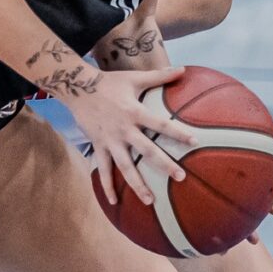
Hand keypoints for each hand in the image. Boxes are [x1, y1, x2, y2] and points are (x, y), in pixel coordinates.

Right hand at [54, 63, 198, 206]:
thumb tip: (183, 68)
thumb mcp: (134, 78)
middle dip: (164, 164)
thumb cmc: (109, 82)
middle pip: (147, 151)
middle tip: (180, 177)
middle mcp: (124, 129)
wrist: (78, 88)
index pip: (160, 125)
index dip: (177, 132)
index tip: (194, 141)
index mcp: (135, 112)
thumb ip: (160, 75)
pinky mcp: (98, 146)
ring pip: (125, 166)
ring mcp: (110, 141)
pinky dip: (107, 186)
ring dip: (137, 184)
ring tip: (150, 201)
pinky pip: (103, 169)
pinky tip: (114, 202)